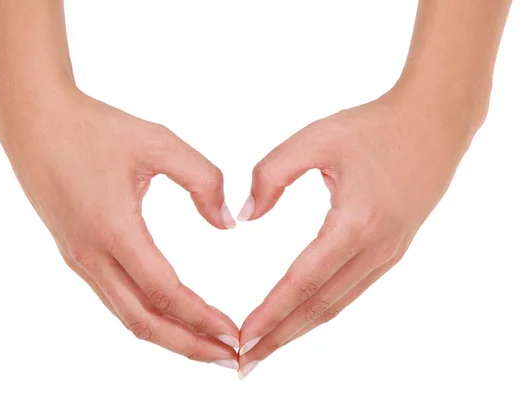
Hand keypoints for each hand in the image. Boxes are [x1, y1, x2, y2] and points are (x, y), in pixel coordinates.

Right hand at [0, 89, 239, 367]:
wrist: (33, 119)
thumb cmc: (95, 126)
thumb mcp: (159, 141)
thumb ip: (203, 180)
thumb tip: (226, 224)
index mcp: (113, 229)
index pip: (165, 292)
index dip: (202, 318)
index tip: (234, 333)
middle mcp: (91, 255)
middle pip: (144, 321)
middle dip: (189, 345)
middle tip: (229, 358)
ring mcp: (79, 258)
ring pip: (126, 315)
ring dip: (169, 335)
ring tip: (205, 344)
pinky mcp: (75, 254)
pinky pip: (114, 298)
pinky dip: (147, 316)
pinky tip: (169, 315)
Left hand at [236, 89, 486, 377]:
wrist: (433, 122)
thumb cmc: (373, 126)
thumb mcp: (316, 138)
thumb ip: (272, 174)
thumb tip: (245, 216)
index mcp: (356, 223)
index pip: (303, 281)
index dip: (271, 312)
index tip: (243, 337)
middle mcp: (376, 248)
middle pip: (320, 306)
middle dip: (281, 336)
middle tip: (245, 361)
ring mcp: (389, 253)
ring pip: (338, 303)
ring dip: (301, 329)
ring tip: (268, 348)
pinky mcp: (392, 250)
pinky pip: (352, 290)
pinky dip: (323, 310)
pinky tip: (303, 317)